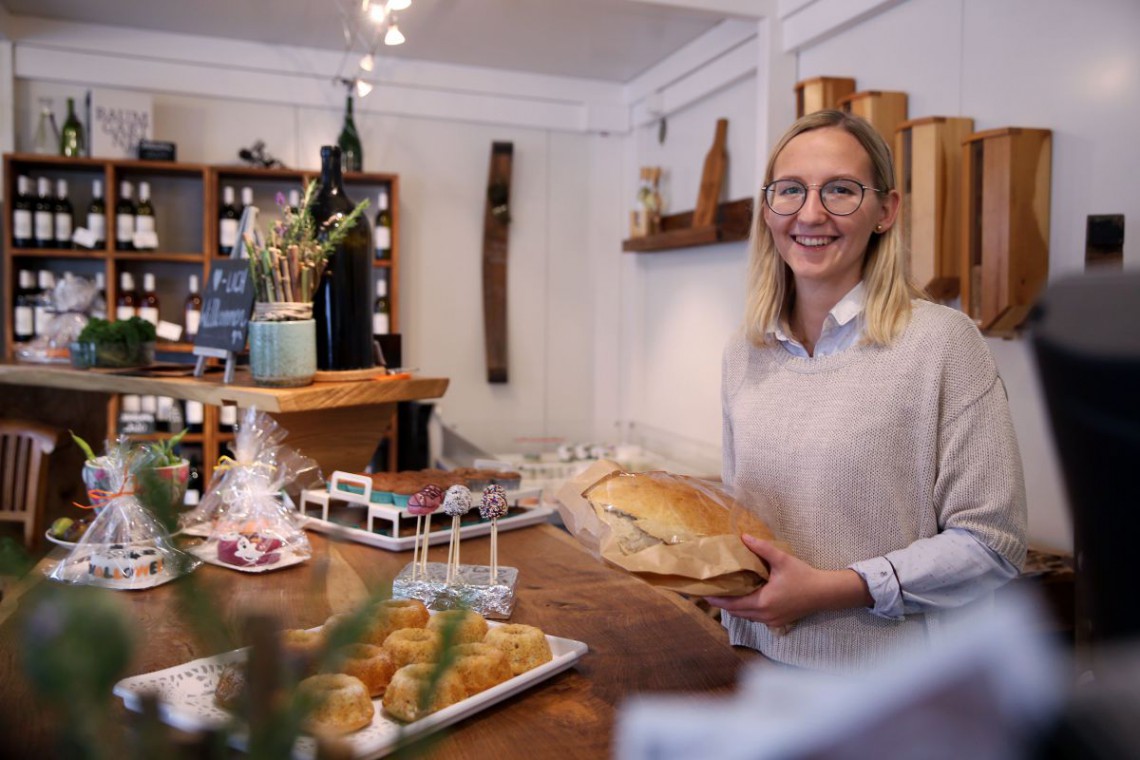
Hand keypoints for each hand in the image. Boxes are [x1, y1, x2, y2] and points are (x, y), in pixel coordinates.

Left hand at [705, 534, 871, 628]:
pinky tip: (745, 599)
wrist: (825, 593)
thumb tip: (743, 536)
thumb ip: (761, 548)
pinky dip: (747, 610)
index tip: (704, 594)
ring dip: (735, 608)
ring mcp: (772, 621)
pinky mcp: (778, 621)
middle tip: (711, 593)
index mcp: (762, 602)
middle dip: (723, 604)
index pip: (733, 604)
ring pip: (746, 616)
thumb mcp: (781, 560)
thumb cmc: (804, 576)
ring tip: (725, 595)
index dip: (718, 600)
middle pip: (737, 612)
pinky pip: (756, 617)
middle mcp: (765, 615)